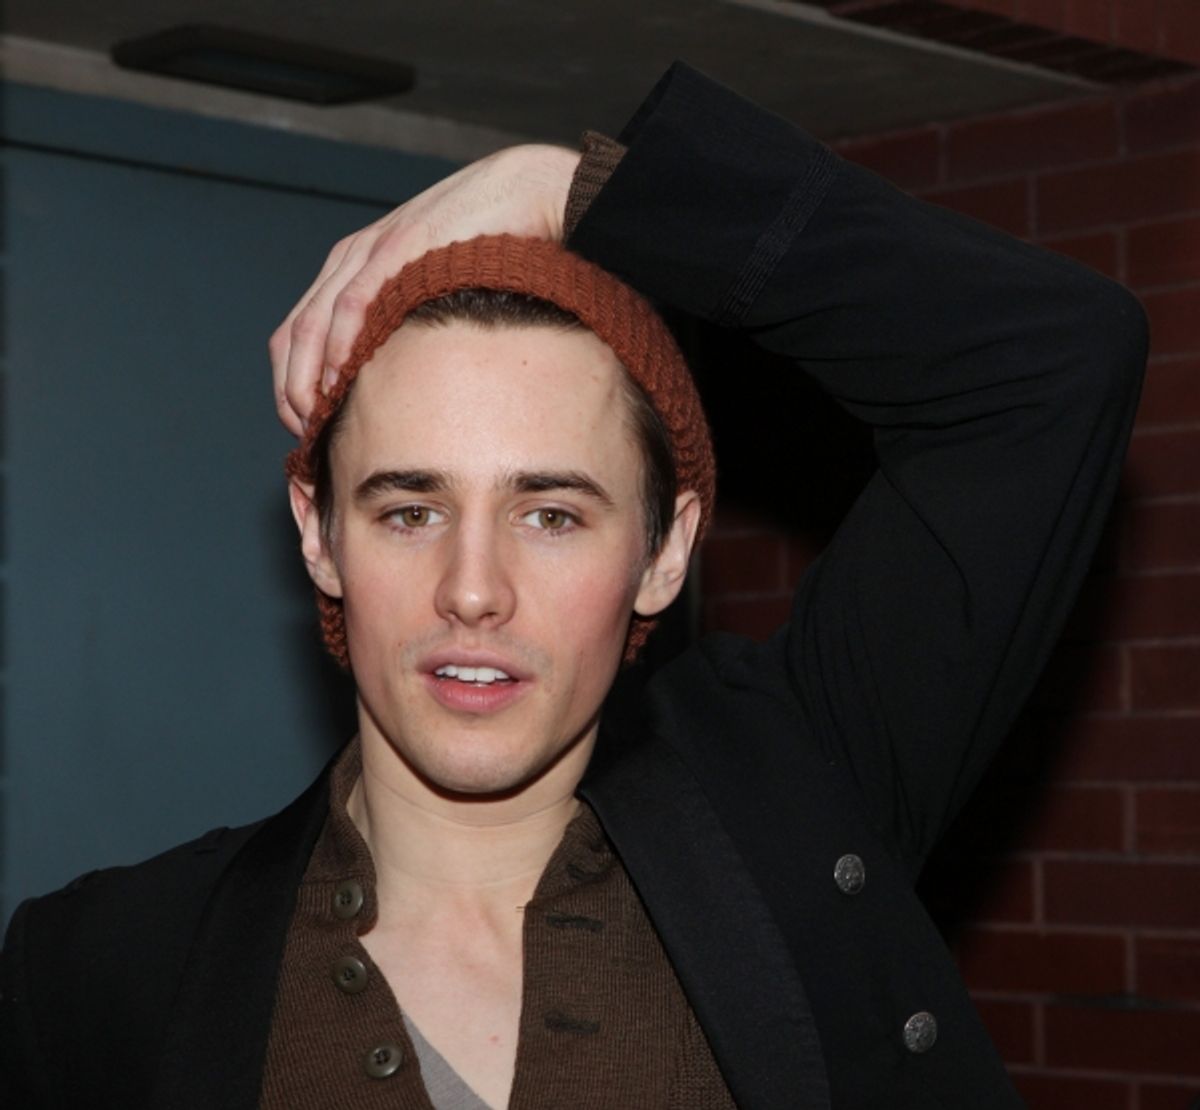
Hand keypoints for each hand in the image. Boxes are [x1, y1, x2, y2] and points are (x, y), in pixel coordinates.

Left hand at [269, 144, 580, 434]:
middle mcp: (352, 258)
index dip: (293, 386)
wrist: (529, 192)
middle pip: (294, 336)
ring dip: (306, 381)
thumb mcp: (439, 287)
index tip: (306, 429)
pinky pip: (353, 304)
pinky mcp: (399, 248)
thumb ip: (412, 320)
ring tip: (313, 424)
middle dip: (290, 394)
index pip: (301, 334)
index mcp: (356, 265)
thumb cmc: (493, 245)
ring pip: (313, 325)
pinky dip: (338, 347)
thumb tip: (406, 377)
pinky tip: (336, 382)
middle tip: (303, 439)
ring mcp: (372, 251)